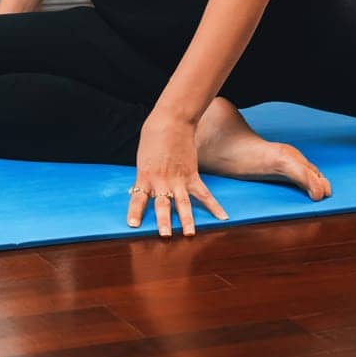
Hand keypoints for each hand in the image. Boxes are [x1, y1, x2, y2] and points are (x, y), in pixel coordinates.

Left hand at [127, 112, 229, 236]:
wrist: (172, 120)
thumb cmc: (153, 135)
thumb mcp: (143, 158)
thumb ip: (145, 176)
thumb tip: (143, 189)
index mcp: (145, 175)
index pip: (137, 198)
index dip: (135, 212)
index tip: (133, 225)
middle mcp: (161, 181)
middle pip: (162, 205)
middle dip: (163, 222)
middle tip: (165, 236)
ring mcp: (178, 179)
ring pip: (183, 203)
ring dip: (187, 220)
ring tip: (190, 234)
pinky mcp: (192, 175)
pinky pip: (204, 194)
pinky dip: (214, 206)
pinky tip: (223, 217)